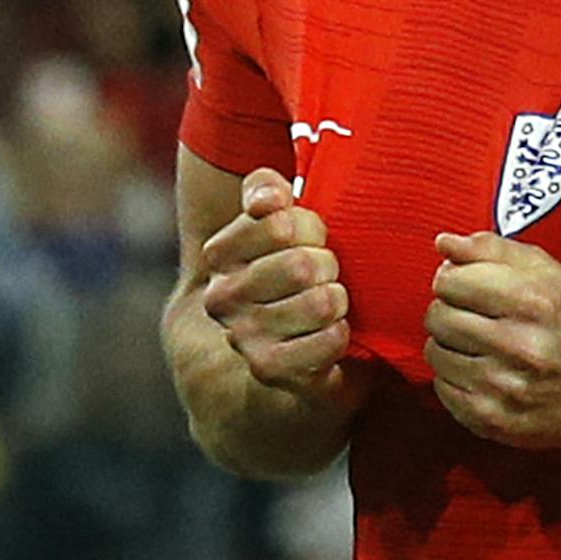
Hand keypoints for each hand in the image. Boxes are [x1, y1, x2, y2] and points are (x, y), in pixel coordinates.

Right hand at [201, 167, 350, 399]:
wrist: (281, 350)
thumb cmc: (291, 271)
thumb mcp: (277, 220)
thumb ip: (266, 190)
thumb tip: (266, 199)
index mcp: (220, 254)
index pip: (279, 223)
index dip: (311, 229)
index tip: (311, 240)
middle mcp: (222, 296)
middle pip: (303, 264)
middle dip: (330, 265)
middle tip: (326, 275)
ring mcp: (242, 336)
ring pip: (320, 303)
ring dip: (337, 301)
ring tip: (328, 303)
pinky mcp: (269, 369)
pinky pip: (328, 341)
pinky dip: (341, 334)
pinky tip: (331, 332)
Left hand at [424, 230, 560, 448]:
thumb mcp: (546, 273)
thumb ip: (492, 250)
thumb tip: (444, 243)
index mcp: (534, 303)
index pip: (451, 281)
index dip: (454, 279)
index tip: (468, 284)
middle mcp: (519, 346)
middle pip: (438, 316)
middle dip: (450, 309)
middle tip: (474, 314)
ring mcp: (503, 388)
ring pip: (435, 352)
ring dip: (451, 344)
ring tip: (481, 343)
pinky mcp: (490, 419)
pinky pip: (441, 386)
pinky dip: (455, 376)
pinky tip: (483, 369)